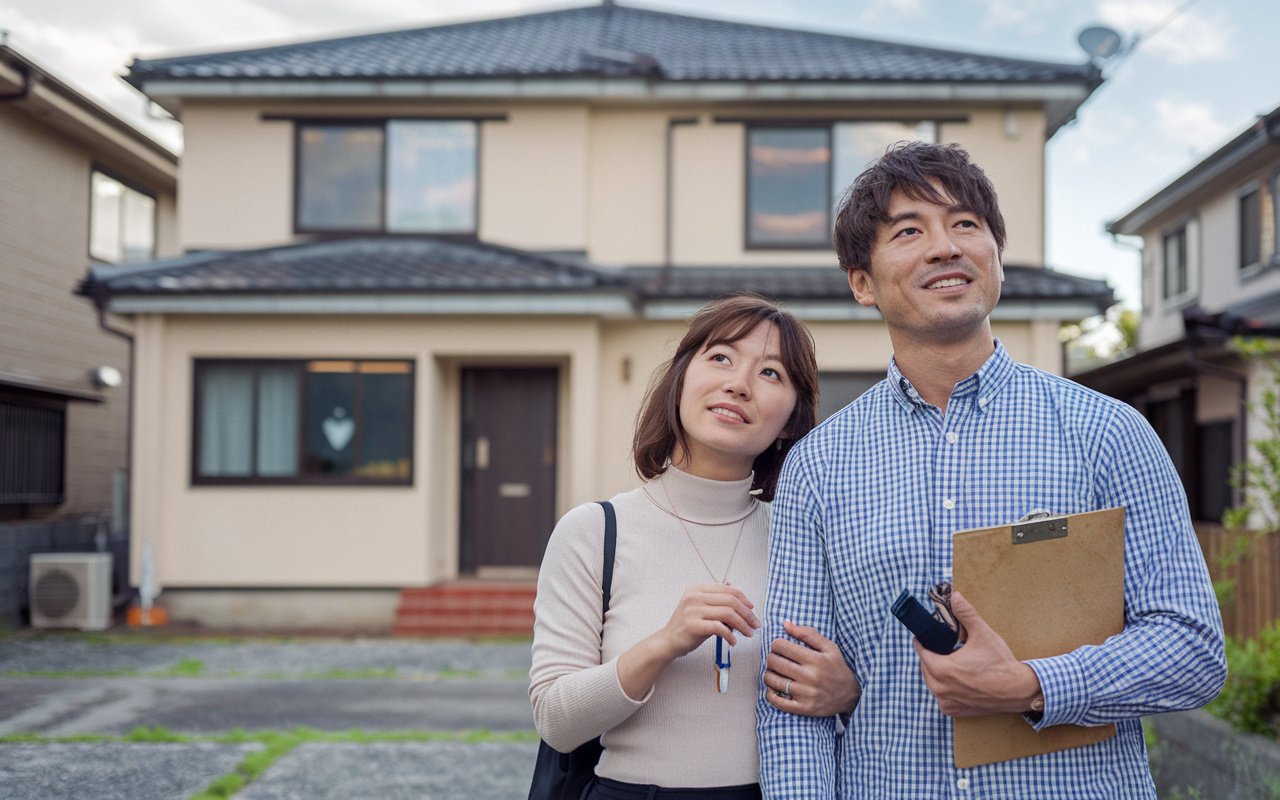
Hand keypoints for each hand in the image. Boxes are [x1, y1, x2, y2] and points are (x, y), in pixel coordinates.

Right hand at [658, 583, 759, 659]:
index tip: (752, 609)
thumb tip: (744, 608)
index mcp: (697, 589)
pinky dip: (730, 635)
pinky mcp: (694, 625)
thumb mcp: (701, 610)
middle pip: (730, 600)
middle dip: (747, 613)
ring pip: (728, 614)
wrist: (668, 641)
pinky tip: (733, 642)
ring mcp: (693, 610)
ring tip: (749, 634)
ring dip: (743, 625)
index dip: (743, 598)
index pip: (726, 589)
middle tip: (755, 624)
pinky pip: (720, 628)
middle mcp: (694, 597)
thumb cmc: (687, 626)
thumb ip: (718, 606)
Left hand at [764, 620, 859, 716]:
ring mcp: (806, 694)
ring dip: (768, 674)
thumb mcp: (829, 647)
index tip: (779, 647)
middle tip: (776, 659)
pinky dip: (770, 693)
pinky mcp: (803, 708)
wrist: (851, 696)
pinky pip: (777, 701)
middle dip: (771, 658)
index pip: (782, 646)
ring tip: (774, 672)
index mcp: (815, 659)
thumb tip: (786, 624)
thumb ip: (808, 633)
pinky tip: (773, 688)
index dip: (776, 644)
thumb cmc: (837, 668)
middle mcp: (810, 677)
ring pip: (773, 681)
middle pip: (775, 662)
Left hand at [914, 591, 1041, 716]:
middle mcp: (940, 688)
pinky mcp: (954, 711)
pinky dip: (945, 688)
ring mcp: (947, 702)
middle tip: (940, 647)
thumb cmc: (1000, 663)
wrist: (1018, 690)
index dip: (922, 641)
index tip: (924, 636)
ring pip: (932, 683)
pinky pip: (941, 697)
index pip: (921, 652)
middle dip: (930, 656)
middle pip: (925, 667)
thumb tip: (954, 596)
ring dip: (936, 672)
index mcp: (942, 669)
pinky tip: (955, 680)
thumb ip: (966, 613)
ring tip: (948, 661)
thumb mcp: (982, 633)